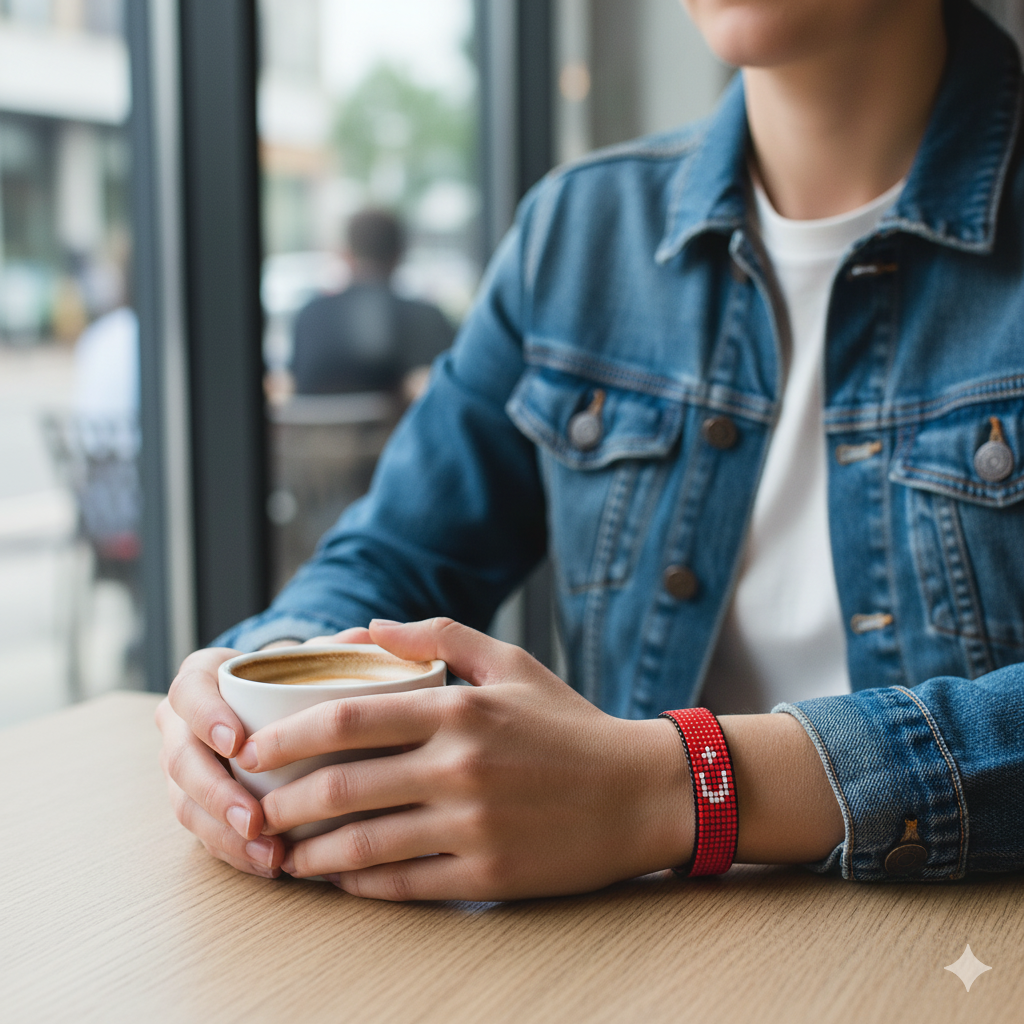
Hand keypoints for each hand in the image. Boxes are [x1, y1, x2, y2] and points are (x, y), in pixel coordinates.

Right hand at [156, 627, 370, 876]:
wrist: (273, 705)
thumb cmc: (292, 678)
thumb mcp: (310, 657)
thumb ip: (334, 647)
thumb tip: (366, 636)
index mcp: (199, 679)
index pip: (190, 694)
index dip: (207, 719)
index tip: (238, 744)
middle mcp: (180, 724)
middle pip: (181, 760)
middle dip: (217, 794)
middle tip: (256, 819)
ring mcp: (183, 768)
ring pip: (187, 805)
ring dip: (225, 834)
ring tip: (269, 854)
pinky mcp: (195, 803)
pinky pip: (203, 832)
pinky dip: (234, 851)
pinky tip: (269, 864)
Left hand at [238, 618, 693, 901]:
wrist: (640, 792)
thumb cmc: (569, 724)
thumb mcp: (511, 663)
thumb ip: (436, 637)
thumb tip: (366, 628)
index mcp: (459, 709)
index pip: (346, 719)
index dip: (285, 736)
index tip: (251, 748)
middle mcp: (459, 766)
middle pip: (341, 786)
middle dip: (282, 802)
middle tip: (255, 808)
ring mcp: (473, 825)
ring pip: (363, 845)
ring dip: (309, 853)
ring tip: (282, 853)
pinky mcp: (488, 874)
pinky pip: (403, 884)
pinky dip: (359, 885)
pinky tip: (338, 878)